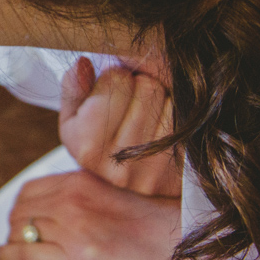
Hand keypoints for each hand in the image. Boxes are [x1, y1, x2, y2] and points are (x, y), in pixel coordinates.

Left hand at [0, 170, 257, 259]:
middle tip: (15, 231)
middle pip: (22, 207)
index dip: (24, 202)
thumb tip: (81, 202)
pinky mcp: (79, 259)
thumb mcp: (129, 195)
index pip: (34, 187)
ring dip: (13, 236)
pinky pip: (28, 253)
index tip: (24, 213)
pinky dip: (8, 253)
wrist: (193, 249)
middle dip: (15, 220)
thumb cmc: (170, 225)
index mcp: (87, 180)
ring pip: (22, 228)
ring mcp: (74, 229)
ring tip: (12, 245)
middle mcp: (75, 199)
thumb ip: (100, 194)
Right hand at [59, 56, 180, 195]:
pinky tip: (163, 127)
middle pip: (147, 87)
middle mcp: (120, 164)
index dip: (114, 76)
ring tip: (147, 114)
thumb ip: (74, 88)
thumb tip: (82, 65)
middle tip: (132, 101)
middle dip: (139, 85)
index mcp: (88, 147)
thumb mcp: (73, 118)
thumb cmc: (96, 144)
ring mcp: (153, 173)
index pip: (116, 80)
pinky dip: (177, 116)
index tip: (111, 90)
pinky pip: (186, 123)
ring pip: (169, 101)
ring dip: (161, 100)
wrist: (123, 194)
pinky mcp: (179, 176)